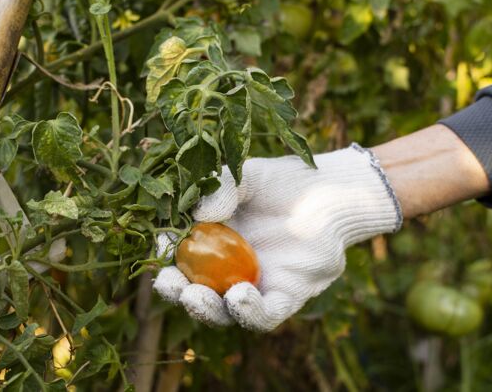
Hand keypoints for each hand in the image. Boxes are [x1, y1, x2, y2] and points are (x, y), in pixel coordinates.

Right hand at [153, 144, 401, 330]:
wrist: (332, 190)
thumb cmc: (285, 181)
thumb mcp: (246, 175)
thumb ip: (220, 187)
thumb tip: (198, 216)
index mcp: (214, 242)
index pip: (181, 258)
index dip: (166, 257)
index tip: (160, 246)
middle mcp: (231, 269)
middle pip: (196, 292)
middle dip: (177, 293)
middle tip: (169, 283)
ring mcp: (258, 285)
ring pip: (225, 312)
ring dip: (206, 309)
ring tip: (196, 296)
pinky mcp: (288, 296)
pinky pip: (265, 316)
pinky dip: (249, 312)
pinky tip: (239, 295)